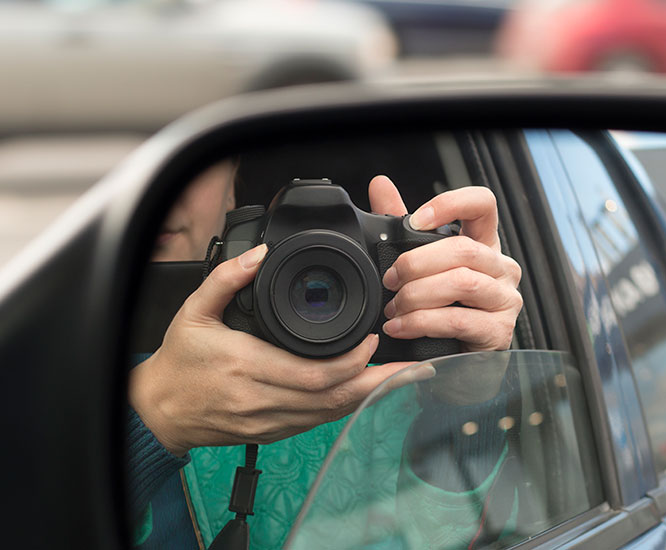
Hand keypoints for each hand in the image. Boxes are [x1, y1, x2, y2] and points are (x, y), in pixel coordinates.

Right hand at [129, 244, 412, 456]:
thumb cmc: (178, 362)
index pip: (314, 373)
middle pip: (333, 397)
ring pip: (330, 415)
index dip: (352, 361)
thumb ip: (226, 279)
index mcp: (246, 366)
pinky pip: (317, 423)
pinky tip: (365, 394)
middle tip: (410, 365)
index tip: (372, 339)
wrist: (158, 410)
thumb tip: (258, 255)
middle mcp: (262, 399)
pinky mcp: (271, 432)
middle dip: (376, 382)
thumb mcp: (193, 311)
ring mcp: (269, 421)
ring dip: (368, 397)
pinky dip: (345, 408)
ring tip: (399, 379)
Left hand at [369, 176, 522, 352]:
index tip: (416, 220)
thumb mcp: (421, 266)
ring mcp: (505, 300)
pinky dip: (421, 323)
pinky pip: (457, 320)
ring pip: (461, 282)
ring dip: (417, 295)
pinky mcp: (499, 332)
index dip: (450, 204)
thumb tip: (380, 185)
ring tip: (394, 308)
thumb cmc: (441, 310)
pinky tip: (401, 327)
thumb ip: (401, 227)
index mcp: (484, 245)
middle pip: (462, 249)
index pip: (483, 204)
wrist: (455, 364)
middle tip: (390, 280)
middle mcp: (501, 268)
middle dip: (416, 264)